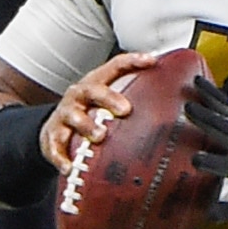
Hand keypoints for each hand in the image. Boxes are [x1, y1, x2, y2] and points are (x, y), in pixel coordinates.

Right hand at [45, 52, 160, 168]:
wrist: (54, 129)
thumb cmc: (90, 113)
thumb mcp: (107, 101)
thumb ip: (133, 99)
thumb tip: (174, 103)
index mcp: (95, 83)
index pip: (115, 66)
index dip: (133, 61)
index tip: (152, 61)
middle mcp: (79, 96)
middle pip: (92, 90)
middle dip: (108, 98)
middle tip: (126, 109)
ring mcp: (64, 115)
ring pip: (73, 117)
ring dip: (86, 126)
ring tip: (100, 136)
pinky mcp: (52, 136)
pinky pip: (55, 146)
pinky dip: (61, 157)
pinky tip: (70, 167)